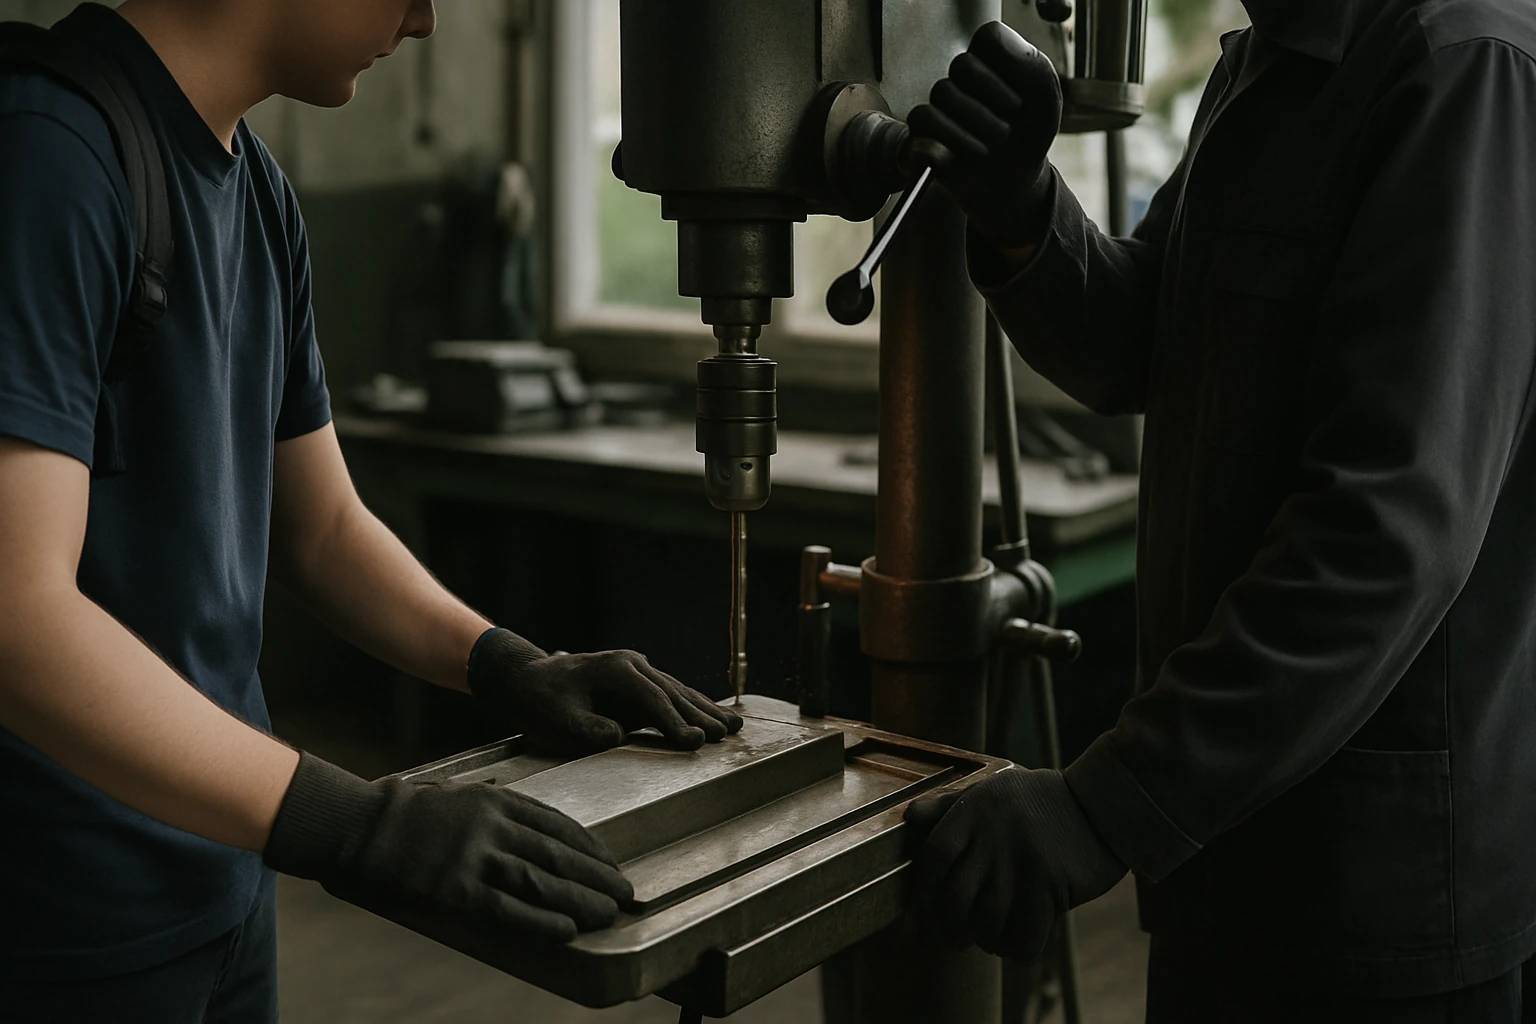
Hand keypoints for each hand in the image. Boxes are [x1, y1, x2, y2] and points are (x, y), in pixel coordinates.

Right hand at [264, 754, 632, 942]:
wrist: (362, 826)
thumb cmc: (410, 811)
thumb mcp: (463, 793)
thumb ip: (500, 807)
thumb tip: (533, 824)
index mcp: (498, 800)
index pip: (559, 825)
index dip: (591, 848)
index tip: (612, 864)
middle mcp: (494, 825)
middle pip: (559, 853)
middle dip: (598, 875)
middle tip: (626, 892)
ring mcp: (475, 857)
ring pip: (543, 880)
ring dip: (581, 898)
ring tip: (609, 913)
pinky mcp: (456, 888)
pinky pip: (509, 907)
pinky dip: (543, 919)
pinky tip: (568, 929)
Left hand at [467, 628, 743, 752]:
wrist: (526, 679)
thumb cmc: (540, 701)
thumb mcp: (557, 720)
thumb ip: (588, 729)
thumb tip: (619, 735)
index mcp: (616, 669)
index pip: (653, 699)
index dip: (675, 722)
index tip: (694, 742)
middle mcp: (631, 664)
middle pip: (673, 692)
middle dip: (700, 715)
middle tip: (727, 735)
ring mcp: (636, 670)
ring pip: (677, 692)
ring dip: (703, 710)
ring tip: (732, 726)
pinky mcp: (636, 683)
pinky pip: (669, 696)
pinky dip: (691, 707)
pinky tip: (711, 717)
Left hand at [904, 767, 1124, 960]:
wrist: (1102, 802)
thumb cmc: (1040, 799)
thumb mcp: (992, 790)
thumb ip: (950, 805)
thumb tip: (910, 817)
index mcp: (973, 811)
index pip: (933, 859)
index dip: (921, 894)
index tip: (917, 920)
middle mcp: (992, 837)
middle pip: (954, 900)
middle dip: (950, 930)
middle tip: (956, 938)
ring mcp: (1021, 862)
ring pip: (986, 923)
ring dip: (985, 941)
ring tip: (989, 939)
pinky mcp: (1050, 885)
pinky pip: (1023, 936)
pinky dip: (1016, 950)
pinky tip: (1016, 944)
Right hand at [907, 21, 1063, 248]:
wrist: (1016, 180)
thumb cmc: (1030, 134)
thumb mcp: (1046, 98)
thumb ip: (1031, 63)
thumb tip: (988, 43)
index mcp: (992, 58)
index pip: (989, 38)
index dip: (1009, 69)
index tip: (1023, 100)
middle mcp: (962, 76)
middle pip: (962, 65)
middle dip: (993, 101)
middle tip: (1010, 128)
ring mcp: (940, 103)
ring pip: (943, 92)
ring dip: (977, 125)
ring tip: (994, 145)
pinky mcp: (922, 130)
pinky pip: (924, 117)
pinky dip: (953, 137)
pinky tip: (974, 152)